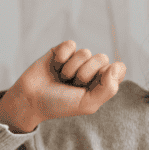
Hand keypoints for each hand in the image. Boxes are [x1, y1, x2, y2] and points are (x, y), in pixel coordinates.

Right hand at [0, 40, 125, 132]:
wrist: (30, 99)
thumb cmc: (59, 104)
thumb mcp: (87, 104)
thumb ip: (108, 88)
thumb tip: (117, 66)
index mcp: (102, 83)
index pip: (118, 69)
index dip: (108, 76)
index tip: (94, 86)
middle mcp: (92, 69)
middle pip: (102, 58)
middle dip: (85, 74)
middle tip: (72, 85)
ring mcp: (77, 59)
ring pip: (85, 52)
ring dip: (71, 69)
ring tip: (61, 78)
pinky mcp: (62, 50)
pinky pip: (70, 45)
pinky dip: (61, 57)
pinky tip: (55, 66)